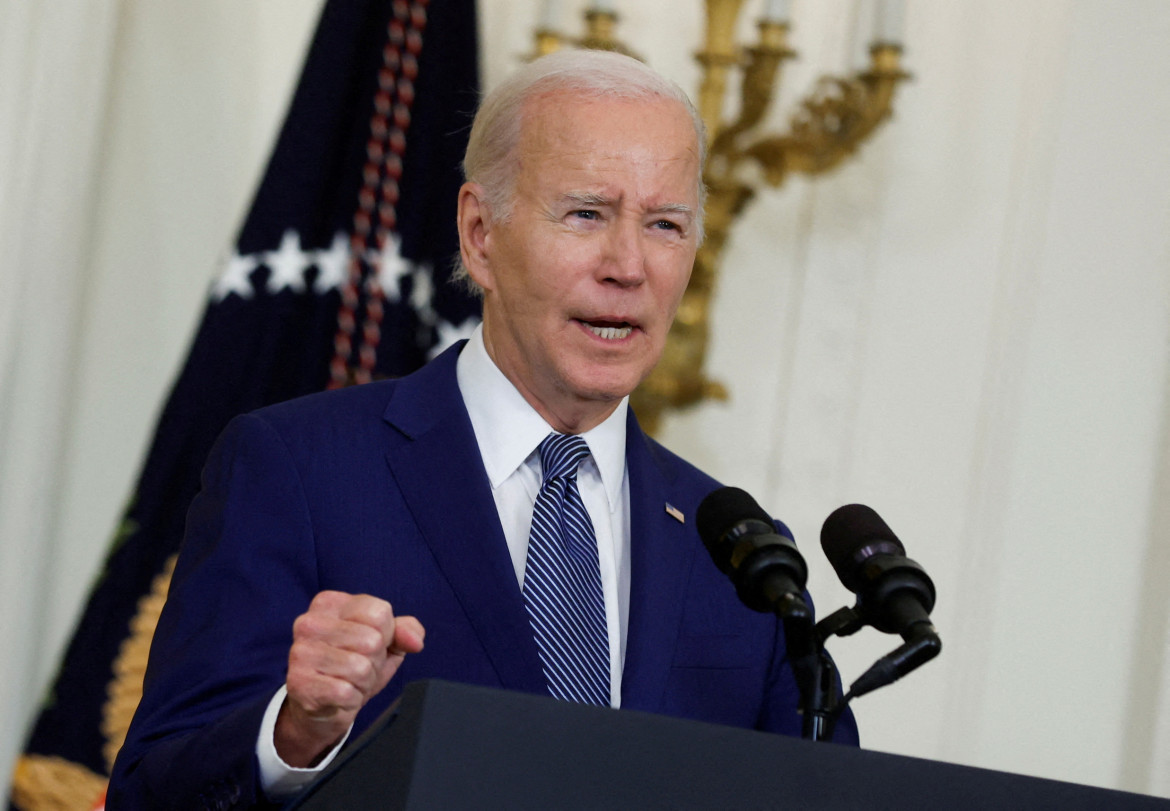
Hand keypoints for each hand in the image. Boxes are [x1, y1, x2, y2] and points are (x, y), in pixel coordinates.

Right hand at [274, 591, 424, 766]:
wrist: (325, 705)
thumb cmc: (355, 667)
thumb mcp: (386, 642)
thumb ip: (405, 631)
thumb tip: (415, 641)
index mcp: (329, 603)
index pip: (379, 613)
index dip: (385, 635)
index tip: (368, 645)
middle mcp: (309, 623)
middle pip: (372, 640)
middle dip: (374, 662)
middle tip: (358, 668)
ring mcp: (300, 653)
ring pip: (360, 668)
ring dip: (364, 682)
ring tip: (349, 682)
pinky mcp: (299, 683)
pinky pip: (346, 692)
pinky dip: (351, 699)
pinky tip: (338, 697)